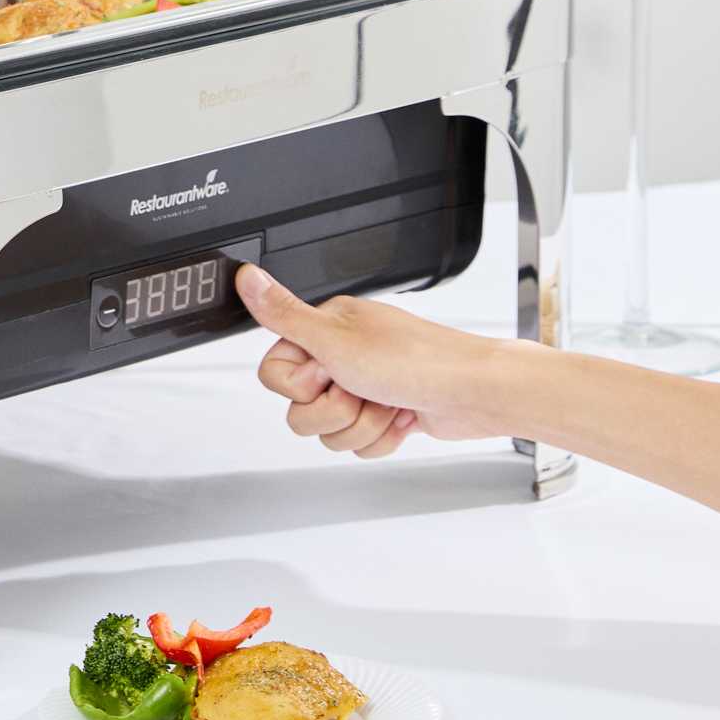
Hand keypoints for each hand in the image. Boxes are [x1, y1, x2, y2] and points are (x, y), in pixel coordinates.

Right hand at [234, 263, 519, 457]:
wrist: (473, 393)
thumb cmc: (416, 360)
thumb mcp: (335, 340)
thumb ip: (283, 314)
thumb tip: (246, 277)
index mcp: (325, 329)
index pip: (275, 373)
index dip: (299, 385)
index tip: (326, 373)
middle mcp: (342, 356)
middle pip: (301, 409)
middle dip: (334, 411)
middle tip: (360, 389)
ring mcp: (365, 386)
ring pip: (330, 431)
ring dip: (361, 425)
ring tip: (387, 402)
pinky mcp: (384, 413)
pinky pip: (359, 442)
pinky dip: (381, 437)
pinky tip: (401, 416)